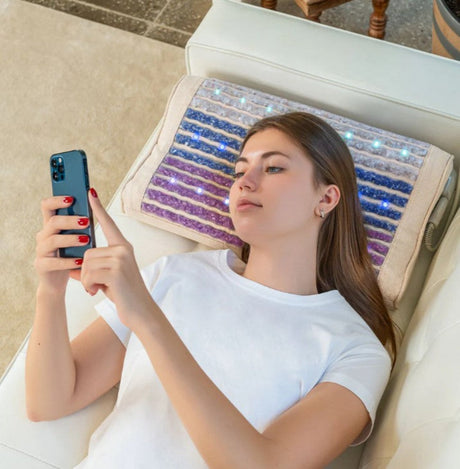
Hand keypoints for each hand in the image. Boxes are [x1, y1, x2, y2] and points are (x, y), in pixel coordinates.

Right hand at [35, 196, 91, 291]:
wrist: (58, 281)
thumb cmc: (71, 256)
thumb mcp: (77, 238)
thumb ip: (81, 225)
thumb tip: (95, 207)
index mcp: (51, 226)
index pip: (47, 206)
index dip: (57, 200)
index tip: (72, 198)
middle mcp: (43, 236)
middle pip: (53, 222)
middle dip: (70, 220)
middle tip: (86, 221)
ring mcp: (41, 251)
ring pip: (52, 240)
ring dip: (70, 239)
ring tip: (86, 240)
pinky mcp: (41, 265)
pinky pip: (53, 262)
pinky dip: (68, 261)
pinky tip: (80, 261)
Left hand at [80, 189, 155, 330]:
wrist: (140, 311)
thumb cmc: (124, 293)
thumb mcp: (108, 276)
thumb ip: (94, 266)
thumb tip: (73, 265)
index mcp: (123, 247)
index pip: (109, 224)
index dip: (98, 209)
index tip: (90, 192)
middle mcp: (123, 249)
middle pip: (88, 251)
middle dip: (85, 271)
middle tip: (94, 284)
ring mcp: (121, 259)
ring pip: (86, 263)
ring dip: (86, 280)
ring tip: (97, 289)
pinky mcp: (116, 271)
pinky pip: (88, 274)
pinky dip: (88, 286)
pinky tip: (95, 292)